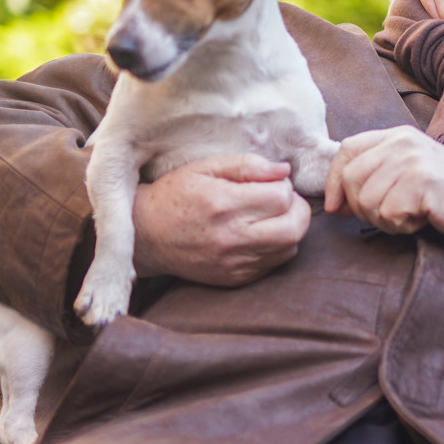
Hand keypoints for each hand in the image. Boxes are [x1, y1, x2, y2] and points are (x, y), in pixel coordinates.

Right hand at [133, 154, 311, 285]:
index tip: (270, 183)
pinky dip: (278, 246)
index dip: (283, 186)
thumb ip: (247, 165)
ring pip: (290, 246)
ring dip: (290, 228)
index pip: (281, 197)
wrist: (146, 237)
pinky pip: (276, 263)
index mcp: (223, 204)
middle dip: (297, 208)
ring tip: (270, 216)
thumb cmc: (176, 195)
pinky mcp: (236, 278)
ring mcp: (235, 262)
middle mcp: (231, 237)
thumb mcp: (205, 168)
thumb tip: (284, 171)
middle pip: (295, 227)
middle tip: (281, 200)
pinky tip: (260, 233)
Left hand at [324, 127, 443, 257]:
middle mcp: (404, 142)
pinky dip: (402, 226)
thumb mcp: (411, 176)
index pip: (347, 149)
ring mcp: (414, 161)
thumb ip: (376, 178)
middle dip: (360, 207)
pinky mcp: (422, 183)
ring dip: (384, 220)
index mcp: (399, 136)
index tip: (336, 207)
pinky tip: (423, 220)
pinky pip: (388, 214)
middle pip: (350, 177)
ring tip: (412, 216)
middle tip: (390, 217)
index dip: (333, 181)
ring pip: (366, 200)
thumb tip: (334, 202)